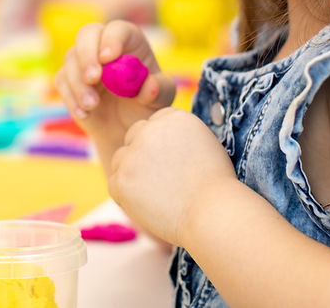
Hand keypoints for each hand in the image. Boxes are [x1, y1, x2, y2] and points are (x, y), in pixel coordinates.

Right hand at [54, 20, 174, 151]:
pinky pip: (62, 81)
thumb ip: (159, 91)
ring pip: (71, 59)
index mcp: (130, 41)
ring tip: (92, 105)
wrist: (126, 128)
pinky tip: (84, 113)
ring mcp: (84, 60)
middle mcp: (104, 44)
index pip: (118, 30)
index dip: (112, 39)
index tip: (109, 57)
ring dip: (79, 83)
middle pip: (88, 34)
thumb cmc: (146, 106)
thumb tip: (149, 85)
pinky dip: (71, 97)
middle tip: (93, 77)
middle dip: (87, 54)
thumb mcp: (161, 100)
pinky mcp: (68, 78)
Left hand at [108, 106, 236, 245]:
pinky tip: (150, 204)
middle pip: (133, 137)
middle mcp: (150, 129)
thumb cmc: (214, 186)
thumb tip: (157, 144)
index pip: (153, 124)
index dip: (161, 145)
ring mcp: (133, 153)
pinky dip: (127, 197)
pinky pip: (115, 184)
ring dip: (132, 174)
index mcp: (172, 117)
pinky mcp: (121, 178)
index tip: (174, 163)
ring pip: (120, 160)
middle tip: (164, 182)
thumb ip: (176, 137)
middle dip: (143, 157)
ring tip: (160, 194)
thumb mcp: (202, 145)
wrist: (212, 214)